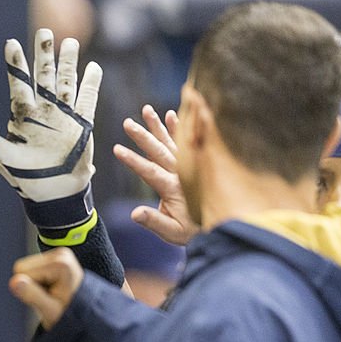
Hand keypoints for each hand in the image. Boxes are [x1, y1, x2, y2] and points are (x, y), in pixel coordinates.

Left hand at [0, 28, 102, 201]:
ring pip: (66, 83)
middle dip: (44, 55)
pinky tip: (93, 68)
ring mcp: (63, 115)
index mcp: (23, 116)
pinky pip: (87, 100)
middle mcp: (43, 111)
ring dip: (68, 63)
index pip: (19, 84)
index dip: (15, 65)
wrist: (53, 192)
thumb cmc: (26, 176)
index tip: (11, 44)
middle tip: (44, 31)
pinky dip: (90, 85)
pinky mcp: (81, 124)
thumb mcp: (6, 158)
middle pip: (43, 77)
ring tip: (69, 42)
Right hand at [9, 248, 84, 329]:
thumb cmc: (70, 314)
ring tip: (51, 292)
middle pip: (23, 266)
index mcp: (60, 264)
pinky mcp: (55, 257)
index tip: (47, 297)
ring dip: (35, 283)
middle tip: (48, 296)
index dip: (30, 289)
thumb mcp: (50, 310)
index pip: (22, 271)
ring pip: (26, 267)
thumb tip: (14, 282)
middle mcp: (60, 254)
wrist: (84, 313)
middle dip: (32, 285)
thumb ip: (31, 295)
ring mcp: (58, 254)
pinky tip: (51, 287)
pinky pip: (33, 267)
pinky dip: (39, 280)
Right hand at [112, 105, 198, 244]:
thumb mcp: (172, 231)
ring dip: (158, 126)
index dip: (133, 160)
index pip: (149, 171)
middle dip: (143, 136)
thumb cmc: (194, 230)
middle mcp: (182, 173)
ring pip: (171, 142)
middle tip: (127, 123)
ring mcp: (190, 166)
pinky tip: (171, 114)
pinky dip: (179, 128)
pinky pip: (186, 142)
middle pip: (159, 151)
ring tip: (146, 110)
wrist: (222, 225)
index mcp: (174, 188)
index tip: (117, 149)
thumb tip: (135, 213)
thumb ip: (154, 221)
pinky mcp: (194, 163)